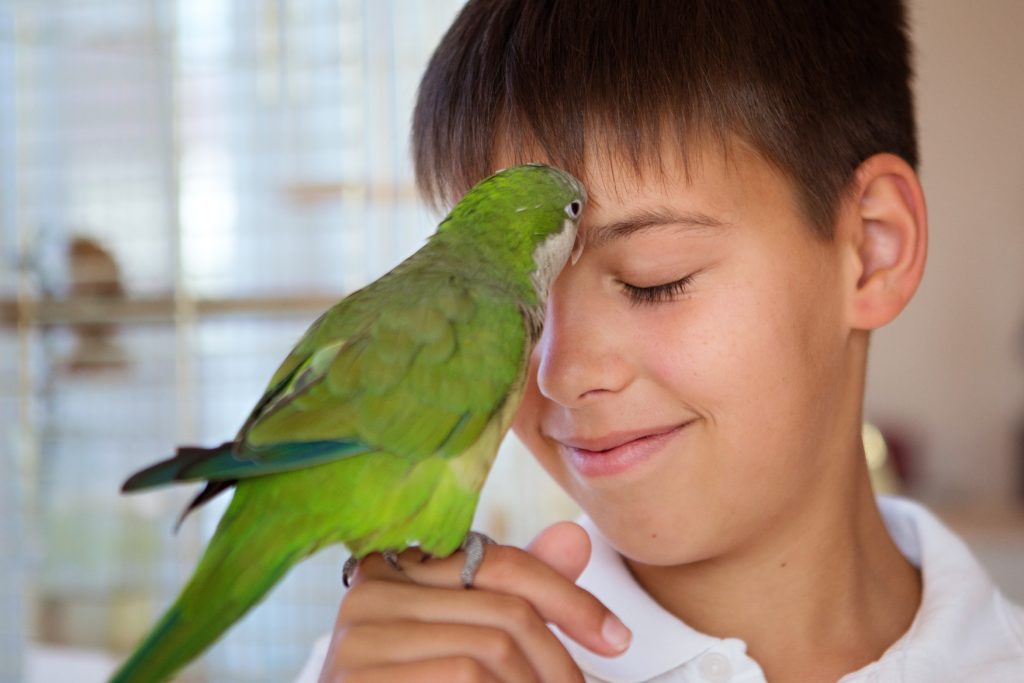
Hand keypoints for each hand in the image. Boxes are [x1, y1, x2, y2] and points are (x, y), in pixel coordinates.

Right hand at [319, 522, 630, 682]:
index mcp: (396, 567)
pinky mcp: (356, 679)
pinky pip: (462, 676)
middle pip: (502, 611)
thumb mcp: (467, 637)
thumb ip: (514, 594)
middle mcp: (368, 592)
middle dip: (559, 662)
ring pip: (488, 652)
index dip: (568, 598)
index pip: (500, 562)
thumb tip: (575, 537)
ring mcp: (355, 639)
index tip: (617, 639)